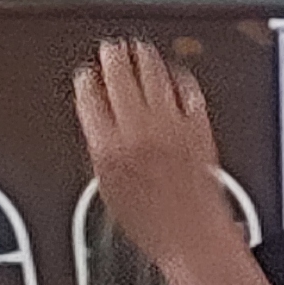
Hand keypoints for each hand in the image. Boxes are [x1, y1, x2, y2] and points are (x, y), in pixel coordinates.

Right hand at [73, 41, 242, 269]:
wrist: (194, 236)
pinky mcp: (199, 127)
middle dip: (113, 59)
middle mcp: (139, 130)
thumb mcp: (107, 192)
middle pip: (120, 79)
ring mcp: (171, 125)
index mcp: (107, 146)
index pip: (88, 99)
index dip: (85, 83)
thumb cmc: (153, 226)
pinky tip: (177, 75)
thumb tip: (101, 131)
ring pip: (155, 78)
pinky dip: (180, 80)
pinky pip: (188, 92)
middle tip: (112, 48)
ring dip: (145, 60)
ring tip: (140, 49)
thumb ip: (103, 152)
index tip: (85, 74)